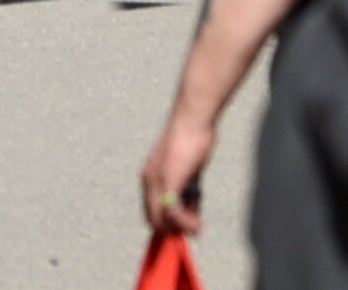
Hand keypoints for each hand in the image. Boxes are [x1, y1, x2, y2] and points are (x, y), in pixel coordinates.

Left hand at [144, 102, 222, 234]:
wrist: (193, 118)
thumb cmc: (194, 137)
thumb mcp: (188, 166)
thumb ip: (187, 186)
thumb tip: (192, 206)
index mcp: (150, 175)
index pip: (151, 209)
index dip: (167, 221)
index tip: (185, 223)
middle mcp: (149, 179)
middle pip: (154, 218)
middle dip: (172, 228)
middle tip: (192, 228)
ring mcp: (158, 181)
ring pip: (163, 218)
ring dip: (181, 228)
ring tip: (197, 228)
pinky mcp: (169, 180)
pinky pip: (172, 211)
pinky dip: (184, 222)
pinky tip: (198, 224)